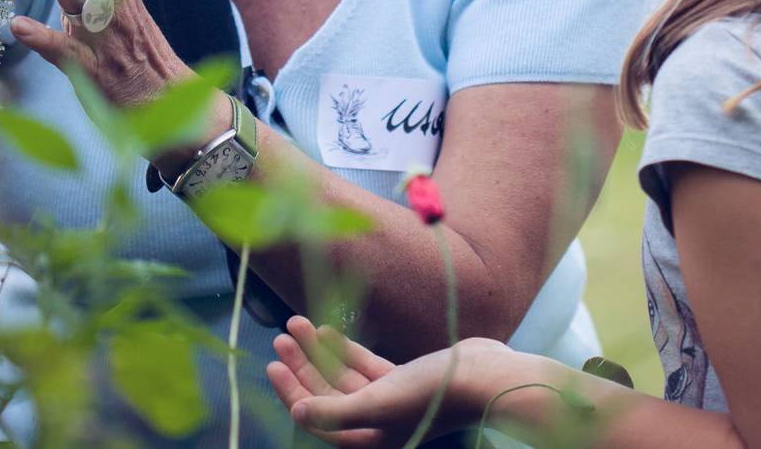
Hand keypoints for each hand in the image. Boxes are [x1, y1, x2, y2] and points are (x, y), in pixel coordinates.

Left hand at [267, 317, 506, 446]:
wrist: (487, 377)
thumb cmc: (433, 393)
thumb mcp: (379, 402)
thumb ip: (336, 410)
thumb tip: (297, 414)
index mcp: (369, 439)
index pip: (318, 418)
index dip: (292, 392)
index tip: (272, 364)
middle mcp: (377, 424)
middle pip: (327, 395)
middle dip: (302, 366)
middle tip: (280, 338)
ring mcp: (391, 400)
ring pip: (343, 376)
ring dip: (319, 351)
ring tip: (296, 323)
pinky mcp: (404, 379)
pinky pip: (364, 366)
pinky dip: (345, 349)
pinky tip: (327, 330)